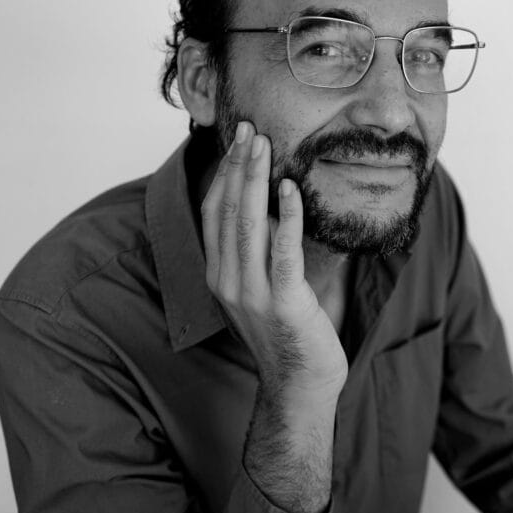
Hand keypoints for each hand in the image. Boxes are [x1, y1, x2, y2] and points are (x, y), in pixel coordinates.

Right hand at [201, 121, 347, 396]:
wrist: (299, 383)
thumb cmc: (286, 331)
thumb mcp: (262, 284)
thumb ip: (258, 248)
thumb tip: (268, 203)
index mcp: (218, 273)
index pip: (214, 213)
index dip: (224, 174)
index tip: (236, 140)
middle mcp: (227, 280)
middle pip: (227, 211)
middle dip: (238, 166)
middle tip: (249, 129)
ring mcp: (252, 293)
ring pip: (248, 225)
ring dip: (255, 180)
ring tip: (263, 146)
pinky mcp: (283, 302)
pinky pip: (283, 251)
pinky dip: (286, 216)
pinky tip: (290, 189)